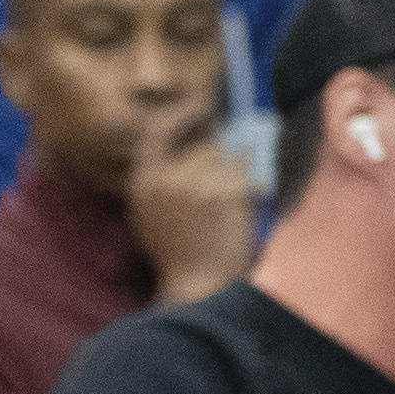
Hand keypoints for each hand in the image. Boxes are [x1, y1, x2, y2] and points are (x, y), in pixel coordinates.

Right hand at [126, 119, 260, 304]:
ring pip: (229, 159)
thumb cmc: (180, 253)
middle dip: (221, 161)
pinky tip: (240, 206)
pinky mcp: (223, 193)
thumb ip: (160, 179)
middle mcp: (166, 179)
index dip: (181, 116)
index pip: (157, 131)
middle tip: (226, 182)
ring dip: (235, 176)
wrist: (200, 283)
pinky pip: (246, 172)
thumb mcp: (151, 214)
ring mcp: (195, 185)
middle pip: (205, 146)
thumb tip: (187, 145)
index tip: (200, 110)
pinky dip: (251, 183)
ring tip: (226, 208)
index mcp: (144, 183)